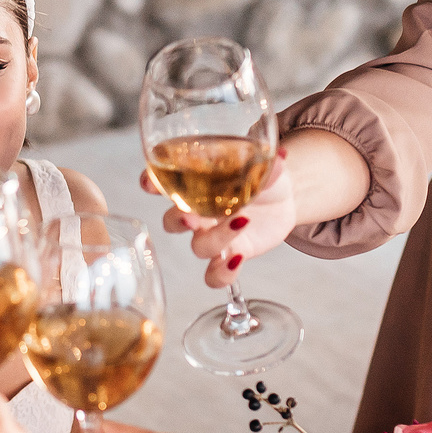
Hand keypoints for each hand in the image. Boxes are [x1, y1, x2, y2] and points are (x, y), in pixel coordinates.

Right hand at [142, 145, 295, 289]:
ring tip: (241, 222)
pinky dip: (222, 273)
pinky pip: (214, 276)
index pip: (163, 182)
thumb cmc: (260, 176)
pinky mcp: (229, 255)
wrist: (282, 198)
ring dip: (216, 238)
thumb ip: (268, 164)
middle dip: (177, 220)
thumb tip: (279, 156)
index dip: (151, 183)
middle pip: (172, 221)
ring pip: (198, 246)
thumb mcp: (265, 165)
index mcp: (196, 184)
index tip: (148, 184)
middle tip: (190, 218)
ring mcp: (212, 236)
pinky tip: (237, 260)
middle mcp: (198, 212)